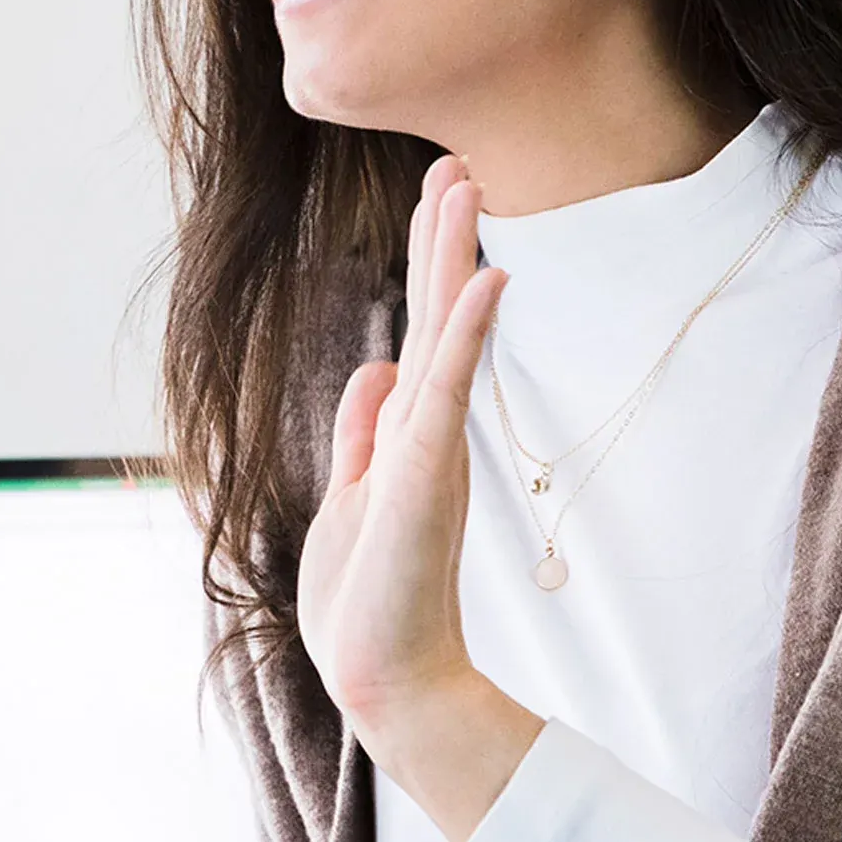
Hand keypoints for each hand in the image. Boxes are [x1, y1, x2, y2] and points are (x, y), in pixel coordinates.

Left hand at [289, 159, 545, 840]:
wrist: (387, 677)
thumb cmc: (369, 600)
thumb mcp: (352, 494)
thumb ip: (363, 430)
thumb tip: (374, 364)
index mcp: (405, 433)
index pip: (420, 329)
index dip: (428, 262)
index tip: (440, 194)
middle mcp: (425, 429)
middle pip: (437, 314)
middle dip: (443, 238)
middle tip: (459, 164)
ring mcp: (430, 447)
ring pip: (445, 333)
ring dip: (454, 258)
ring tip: (466, 186)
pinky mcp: (427, 472)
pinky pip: (449, 386)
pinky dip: (465, 332)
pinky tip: (488, 280)